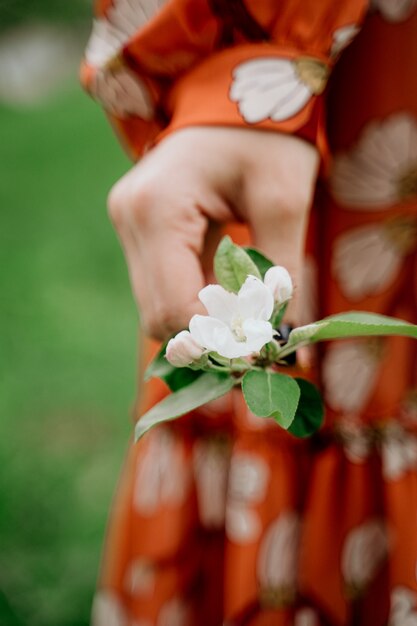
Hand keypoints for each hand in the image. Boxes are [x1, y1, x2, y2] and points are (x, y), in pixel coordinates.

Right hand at [108, 126, 318, 339]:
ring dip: (203, 324)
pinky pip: (163, 287)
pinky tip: (231, 297)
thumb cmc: (264, 135)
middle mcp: (129, 219)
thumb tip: (278, 339)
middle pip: (158, 316)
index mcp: (157, 207)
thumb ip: (279, 271)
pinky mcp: (139, 231)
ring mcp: (128, 225)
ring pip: (157, 307)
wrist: (230, 95)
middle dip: (209, 339)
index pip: (175, 306)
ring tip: (249, 319)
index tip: (262, 350)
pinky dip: (197, 304)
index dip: (218, 341)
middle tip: (258, 344)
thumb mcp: (284, 198)